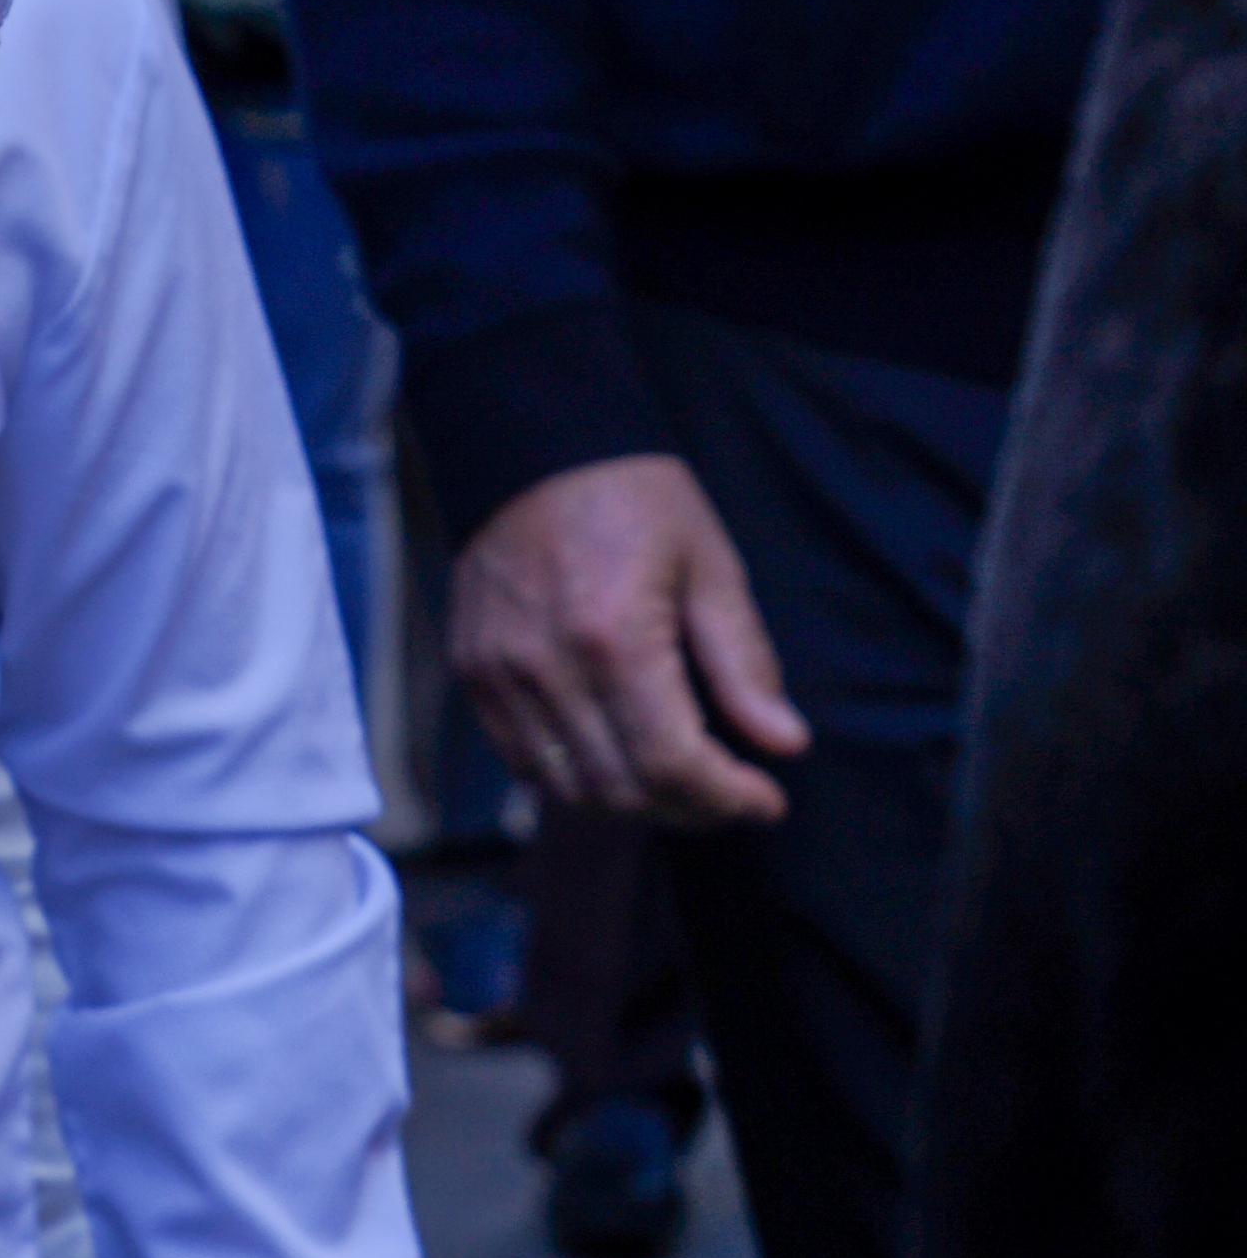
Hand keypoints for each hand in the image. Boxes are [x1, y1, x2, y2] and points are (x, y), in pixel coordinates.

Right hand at [454, 451, 808, 824]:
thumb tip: (785, 744)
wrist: (530, 449)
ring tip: (679, 782)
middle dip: (689, 809)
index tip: (768, 800)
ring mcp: (497, 673)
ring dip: (633, 801)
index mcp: (613, 638)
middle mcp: (545, 667)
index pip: (671, 762)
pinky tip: (616, 753)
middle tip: (731, 794)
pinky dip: (575, 776)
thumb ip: (744, 662)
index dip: (727, 798)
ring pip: (568, 787)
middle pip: (620, 788)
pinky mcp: (471, 671)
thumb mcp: (710, 567)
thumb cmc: (634, 500)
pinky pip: (521, 759)